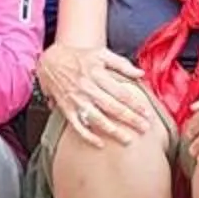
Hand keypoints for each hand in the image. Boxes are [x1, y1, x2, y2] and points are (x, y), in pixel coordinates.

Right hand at [38, 44, 153, 147]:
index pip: (120, 92)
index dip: (135, 103)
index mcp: (97, 74)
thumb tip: (141, 72)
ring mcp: (76, 100)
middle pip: (112, 107)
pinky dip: (88, 136)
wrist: (50, 60)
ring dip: (113, 130)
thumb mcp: (101, 54)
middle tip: (144, 128)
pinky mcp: (66, 108)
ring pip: (96, 118)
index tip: (147, 113)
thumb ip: (122, 63)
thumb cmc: (79, 57)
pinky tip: (100, 143)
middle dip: (130, 119)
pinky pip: (77, 125)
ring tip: (127, 140)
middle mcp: (87, 88)